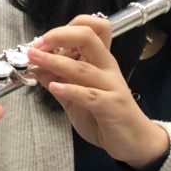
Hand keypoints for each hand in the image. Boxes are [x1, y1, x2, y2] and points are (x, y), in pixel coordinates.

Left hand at [27, 15, 168, 168]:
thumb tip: (36, 68)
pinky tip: (54, 87)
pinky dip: (71, 89)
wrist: (135, 141)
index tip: (41, 41)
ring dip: (55, 62)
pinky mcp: (111, 106)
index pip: (90, 29)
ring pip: (83, 67)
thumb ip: (59, 81)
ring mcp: (111, 86)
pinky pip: (90, 95)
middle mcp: (107, 68)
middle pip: (87, 37)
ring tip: (35, 60)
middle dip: (59, 36)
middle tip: (37, 45)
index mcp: (100, 61)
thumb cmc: (107, 117)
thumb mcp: (76, 97)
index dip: (63, 29)